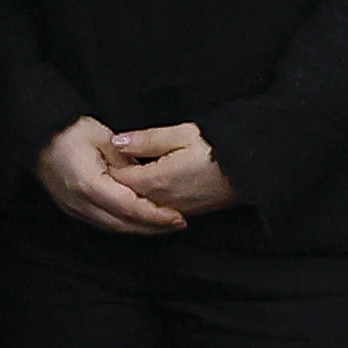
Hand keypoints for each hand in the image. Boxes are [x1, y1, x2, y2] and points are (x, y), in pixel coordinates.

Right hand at [36, 116, 181, 234]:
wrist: (38, 135)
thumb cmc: (69, 131)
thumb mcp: (105, 138)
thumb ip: (128, 161)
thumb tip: (148, 178)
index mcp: (90, 185)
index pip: (130, 208)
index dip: (156, 215)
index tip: (177, 217)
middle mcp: (81, 203)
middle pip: (123, 224)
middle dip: (152, 227)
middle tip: (177, 224)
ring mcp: (74, 209)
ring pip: (113, 227)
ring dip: (139, 228)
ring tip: (163, 224)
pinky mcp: (72, 209)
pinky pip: (103, 222)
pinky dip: (123, 223)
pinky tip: (137, 220)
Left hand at [108, 122, 237, 218]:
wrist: (249, 170)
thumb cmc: (217, 147)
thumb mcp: (182, 134)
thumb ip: (146, 139)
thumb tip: (117, 141)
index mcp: (155, 181)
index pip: (116, 181)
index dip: (105, 168)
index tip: (98, 155)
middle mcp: (160, 202)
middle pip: (124, 198)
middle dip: (112, 184)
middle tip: (103, 166)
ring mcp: (173, 210)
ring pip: (138, 209)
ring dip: (127, 195)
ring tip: (119, 178)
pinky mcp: (185, 214)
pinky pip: (154, 213)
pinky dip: (143, 204)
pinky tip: (141, 191)